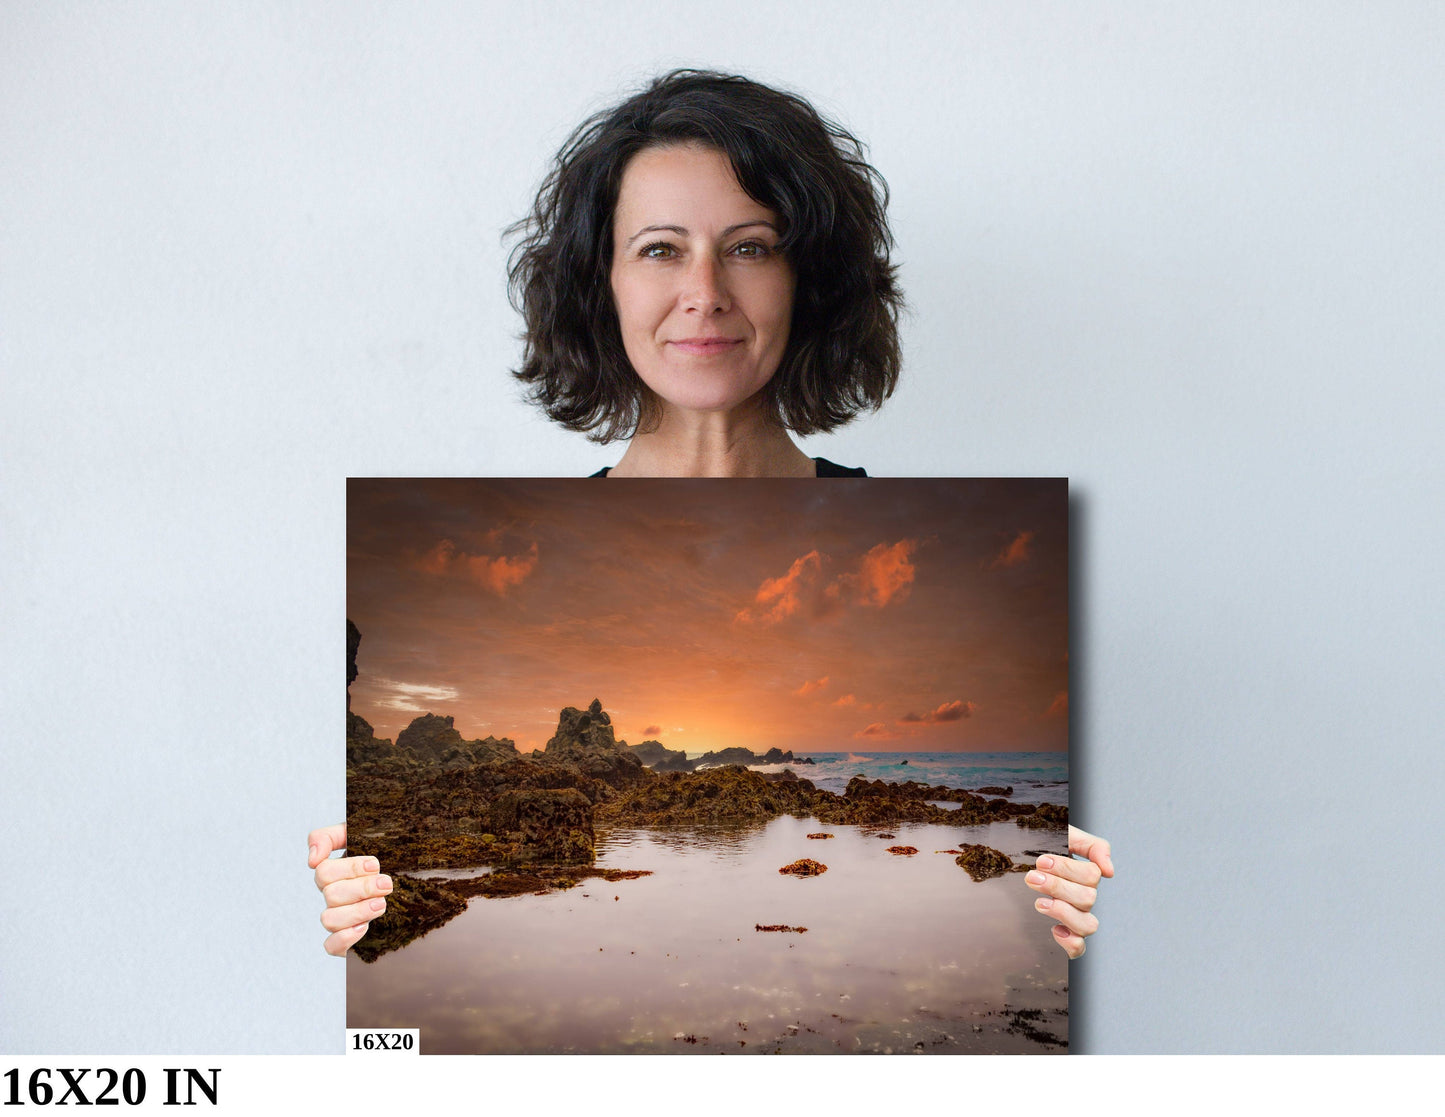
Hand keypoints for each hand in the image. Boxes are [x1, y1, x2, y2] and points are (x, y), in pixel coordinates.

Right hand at [308, 823, 391, 956]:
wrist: (413, 877)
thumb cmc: (384, 852)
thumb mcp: (358, 835)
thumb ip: (329, 837)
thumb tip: (312, 859)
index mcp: (334, 873)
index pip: (324, 872)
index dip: (349, 869)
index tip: (375, 864)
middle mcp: (334, 896)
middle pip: (331, 895)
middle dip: (361, 889)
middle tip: (386, 884)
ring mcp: (340, 918)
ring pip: (329, 920)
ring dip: (357, 911)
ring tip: (381, 904)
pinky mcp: (347, 939)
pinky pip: (331, 946)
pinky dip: (344, 938)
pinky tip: (364, 927)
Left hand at [1025, 825, 1112, 958]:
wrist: (1018, 856)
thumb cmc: (1045, 846)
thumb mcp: (1067, 835)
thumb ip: (1093, 846)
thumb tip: (1109, 871)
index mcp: (1087, 875)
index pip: (1091, 876)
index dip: (1067, 869)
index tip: (1041, 861)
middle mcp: (1085, 897)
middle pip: (1087, 899)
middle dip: (1057, 887)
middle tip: (1032, 877)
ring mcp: (1077, 916)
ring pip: (1088, 925)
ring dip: (1063, 913)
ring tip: (1039, 903)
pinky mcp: (1065, 933)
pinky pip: (1079, 948)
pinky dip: (1071, 943)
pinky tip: (1055, 929)